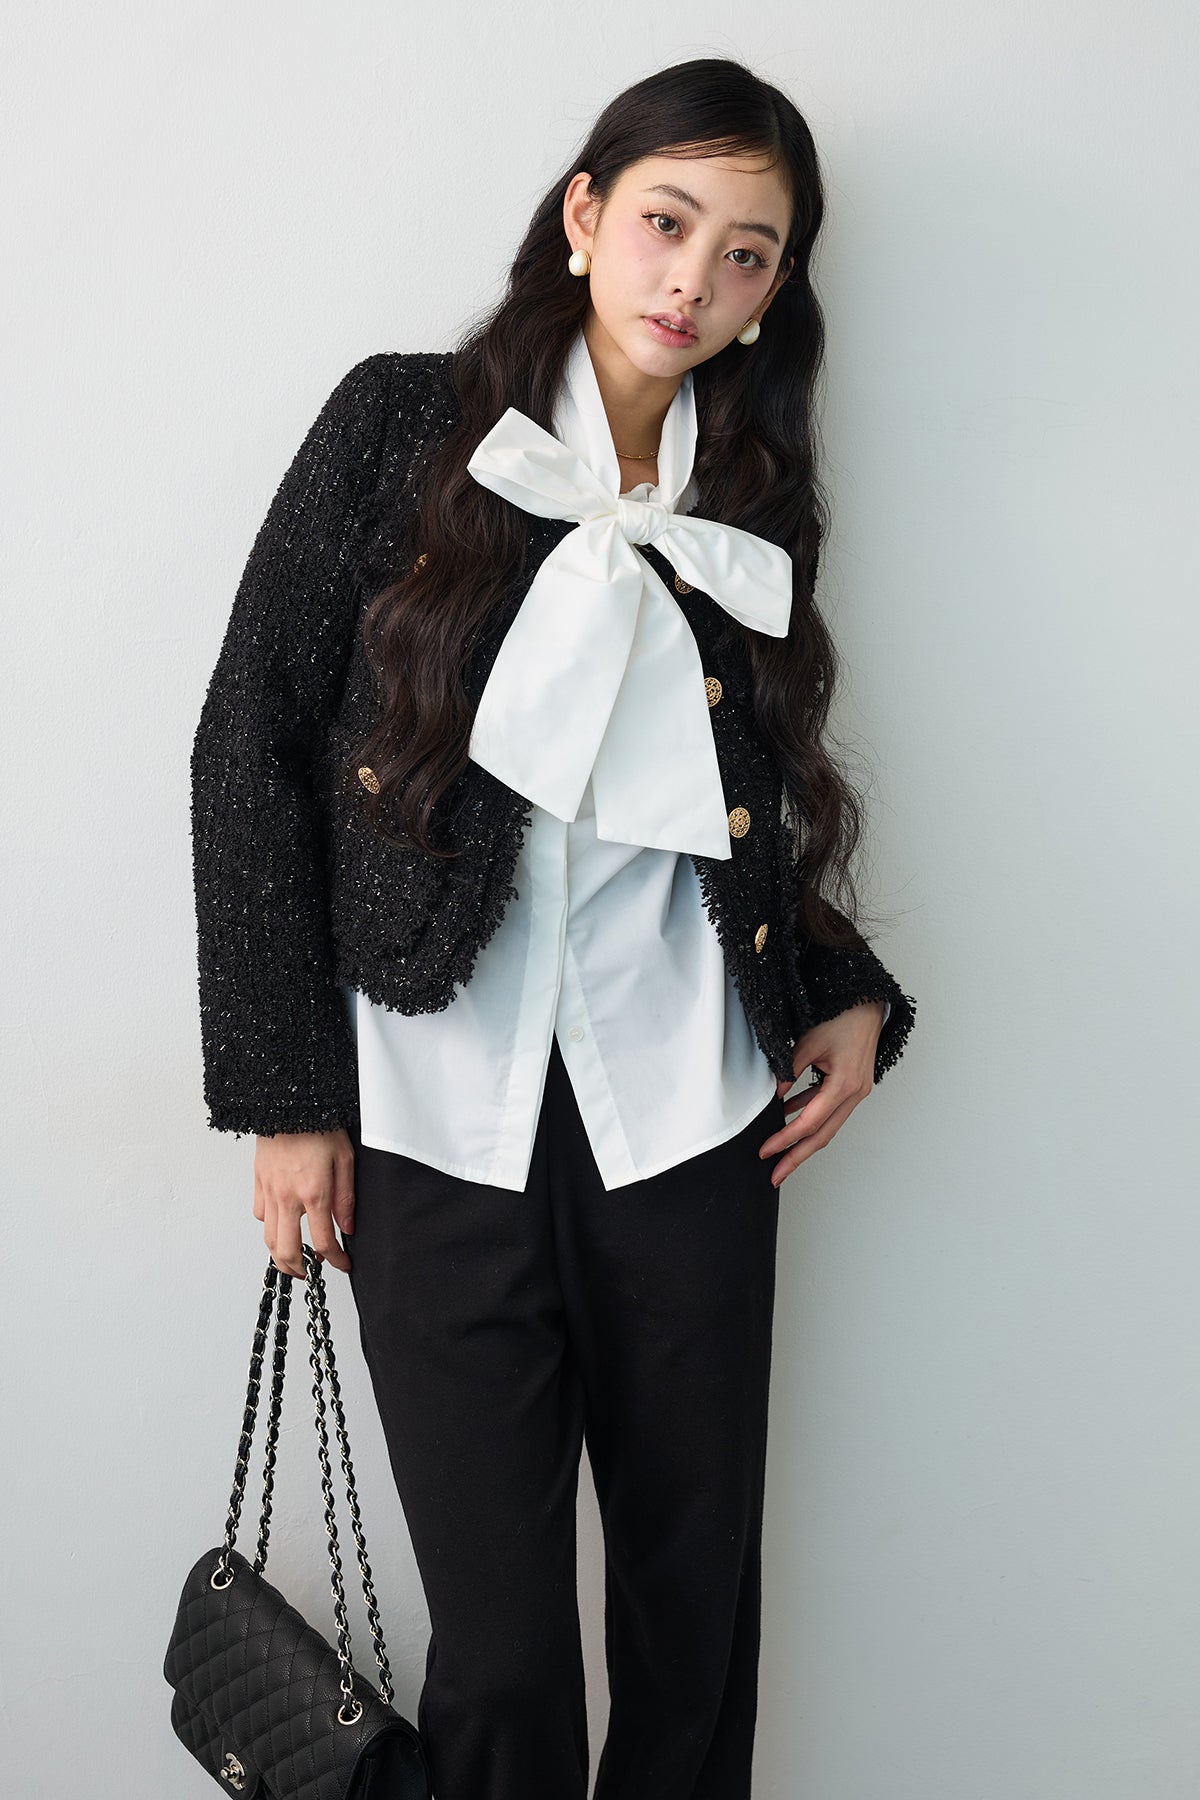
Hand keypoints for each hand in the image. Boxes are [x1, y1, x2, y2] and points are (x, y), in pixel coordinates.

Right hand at [253, 1129, 355, 1276]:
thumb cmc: (320, 1125)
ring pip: (268, 1238)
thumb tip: (347, 1228)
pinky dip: (270, 1227)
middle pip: (288, 1251)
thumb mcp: (345, 1158)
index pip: (323, 1242)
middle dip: (301, 1270)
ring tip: (295, 1259)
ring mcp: (269, 1191)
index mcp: (314, 1193)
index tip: (343, 1264)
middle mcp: (288, 1197)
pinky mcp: (258, 1182)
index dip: (336, 1261)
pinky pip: (260, 1215)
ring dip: (281, 1255)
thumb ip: (346, 1197)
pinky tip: (281, 1224)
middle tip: (312, 1273)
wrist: (289, 1100)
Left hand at [758, 999, 886, 1186]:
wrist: (868, 1003)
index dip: (785, 1139)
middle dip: (797, 1157)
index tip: (766, 1151)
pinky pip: (828, 1109)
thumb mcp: (808, 1043)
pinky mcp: (852, 1085)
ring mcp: (856, 1091)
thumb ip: (789, 1071)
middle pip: (822, 1135)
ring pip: (827, 1126)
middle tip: (776, 1176)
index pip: (809, 1122)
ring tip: (781, 1155)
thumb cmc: (842, 1017)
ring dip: (803, 1141)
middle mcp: (854, 1093)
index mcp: (844, 1085)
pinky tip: (789, 1118)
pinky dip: (809, 1116)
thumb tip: (772, 1095)